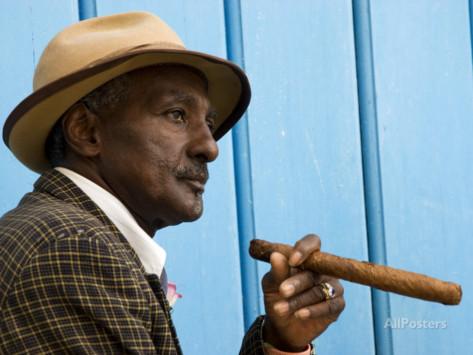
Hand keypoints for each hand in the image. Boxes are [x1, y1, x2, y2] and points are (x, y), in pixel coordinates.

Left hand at [262, 234, 344, 351]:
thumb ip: (277, 271)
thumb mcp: (271, 284)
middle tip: (282, 291)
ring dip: (300, 300)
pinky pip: (330, 305)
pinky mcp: (337, 304)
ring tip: (280, 309)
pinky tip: (299, 315)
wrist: (282, 325)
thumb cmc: (277, 297)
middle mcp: (322, 269)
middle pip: (314, 271)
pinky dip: (313, 310)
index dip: (304, 249)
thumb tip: (276, 255)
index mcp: (306, 258)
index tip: (292, 261)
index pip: (312, 242)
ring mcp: (332, 286)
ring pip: (320, 290)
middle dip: (297, 282)